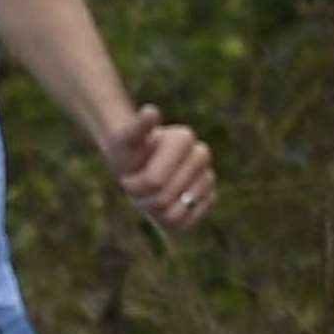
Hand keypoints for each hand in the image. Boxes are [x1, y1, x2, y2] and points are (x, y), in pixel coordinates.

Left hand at [105, 104, 216, 230]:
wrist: (138, 162)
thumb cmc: (128, 151)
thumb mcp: (124, 140)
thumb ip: (136, 127)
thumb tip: (150, 111)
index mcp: (184, 138)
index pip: (154, 180)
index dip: (135, 185)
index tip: (126, 178)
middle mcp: (201, 156)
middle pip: (163, 198)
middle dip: (142, 199)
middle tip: (134, 188)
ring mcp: (208, 176)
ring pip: (175, 213)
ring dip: (154, 211)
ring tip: (147, 196)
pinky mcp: (209, 198)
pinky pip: (188, 221)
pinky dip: (169, 220)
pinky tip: (162, 206)